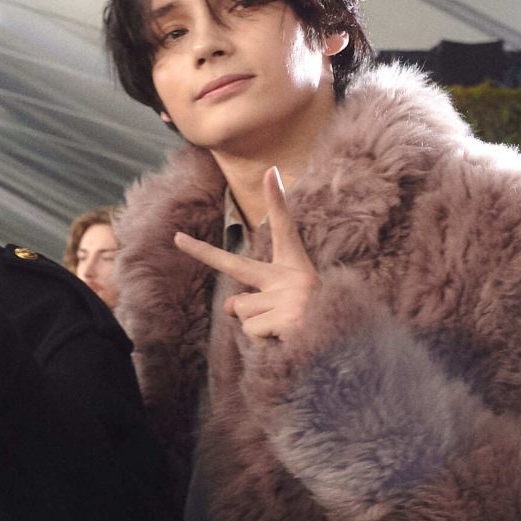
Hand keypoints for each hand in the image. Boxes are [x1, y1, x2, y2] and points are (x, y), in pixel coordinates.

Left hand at [171, 166, 315, 340]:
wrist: (345, 348)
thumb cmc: (313, 327)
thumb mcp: (283, 309)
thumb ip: (252, 302)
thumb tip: (229, 305)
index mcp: (295, 269)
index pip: (285, 230)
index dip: (277, 202)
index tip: (270, 172)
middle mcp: (293, 277)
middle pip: (236, 266)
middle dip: (202, 251)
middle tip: (175, 238)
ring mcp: (291, 297)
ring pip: (242, 311)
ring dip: (256, 328)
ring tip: (283, 332)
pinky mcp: (288, 318)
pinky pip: (251, 330)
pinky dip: (263, 342)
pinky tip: (286, 342)